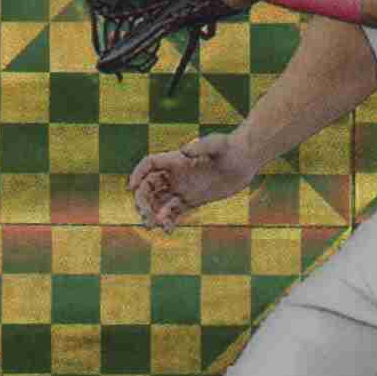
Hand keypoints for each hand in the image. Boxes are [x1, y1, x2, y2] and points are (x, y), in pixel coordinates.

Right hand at [128, 134, 259, 232]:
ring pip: (159, 202)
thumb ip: (201, 147)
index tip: (131, 188)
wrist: (245, 160)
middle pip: (149, 187)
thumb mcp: (217, 145)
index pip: (149, 165)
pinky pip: (174, 212)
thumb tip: (184, 151)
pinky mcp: (192, 200)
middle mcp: (176, 174)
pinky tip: (168, 230)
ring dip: (152, 213)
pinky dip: (168, 221)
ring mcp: (183, 188)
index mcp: (176, 160)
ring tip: (153, 226)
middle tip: (145, 216)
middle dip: (143, 201)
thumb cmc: (231, 148)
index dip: (137, 174)